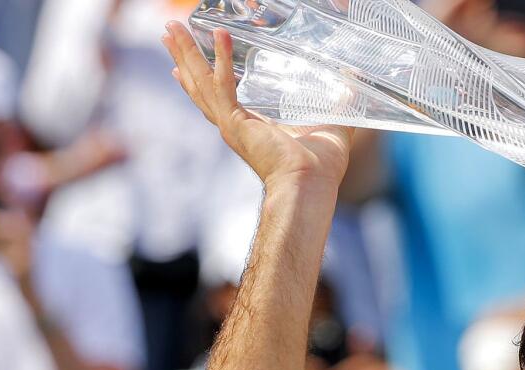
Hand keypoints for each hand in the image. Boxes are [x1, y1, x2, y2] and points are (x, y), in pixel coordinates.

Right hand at [161, 22, 353, 188]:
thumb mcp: (332, 125)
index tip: (184, 66)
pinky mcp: (237, 123)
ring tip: (172, 29)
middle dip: (184, 59)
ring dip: (187, 54)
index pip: (218, 101)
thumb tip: (355, 81)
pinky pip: (223, 85)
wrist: (311, 185)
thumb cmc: (321, 168)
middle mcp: (235, 128)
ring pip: (201, 83)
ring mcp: (232, 126)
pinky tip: (218, 34)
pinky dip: (219, 59)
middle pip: (200, 88)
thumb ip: (341, 102)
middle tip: (169, 33)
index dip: (202, 81)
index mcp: (250, 130)